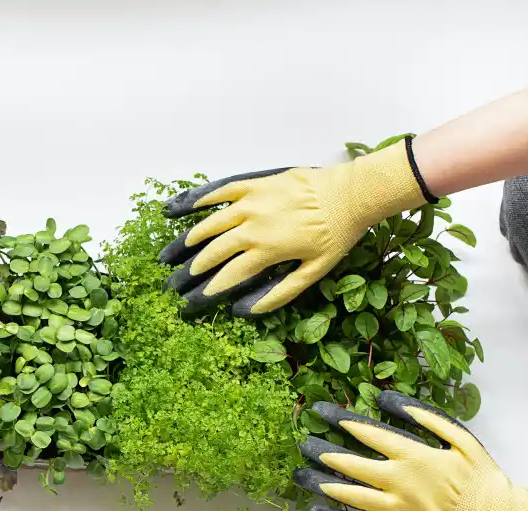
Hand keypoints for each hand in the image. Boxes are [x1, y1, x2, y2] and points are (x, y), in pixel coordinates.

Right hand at [159, 139, 429, 316]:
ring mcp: (252, 202)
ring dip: (191, 239)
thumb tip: (246, 309)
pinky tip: (184, 208)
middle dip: (192, 269)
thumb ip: (280, 293)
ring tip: (177, 251)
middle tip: (175, 282)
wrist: (352, 192)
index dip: (208, 290)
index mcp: (266, 249)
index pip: (228, 275)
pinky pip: (222, 190)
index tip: (192, 301)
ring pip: (211, 222)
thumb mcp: (314, 271)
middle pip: (213, 251)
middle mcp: (253, 225)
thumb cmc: (337, 234)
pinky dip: (201, 199)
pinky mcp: (256, 183)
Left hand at [294, 390, 527, 510]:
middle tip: (303, 445)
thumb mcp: (459, 438)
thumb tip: (392, 402)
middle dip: (323, 453)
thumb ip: (426, 418)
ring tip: (303, 477)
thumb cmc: (479, 476)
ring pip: (350, 495)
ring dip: (323, 485)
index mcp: (412, 457)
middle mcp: (398, 482)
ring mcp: (396, 509)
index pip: (369, 435)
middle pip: (351, 464)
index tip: (322, 413)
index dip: (343, 422)